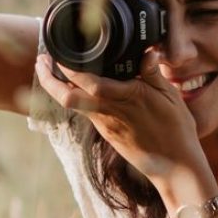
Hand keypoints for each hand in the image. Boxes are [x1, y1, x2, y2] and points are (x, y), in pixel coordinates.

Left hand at [35, 49, 203, 178]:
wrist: (174, 166)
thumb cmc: (176, 130)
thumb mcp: (170, 97)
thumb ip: (153, 73)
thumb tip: (147, 51)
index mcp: (127, 98)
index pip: (89, 83)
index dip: (69, 69)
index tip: (57, 54)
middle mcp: (110, 112)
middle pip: (68, 98)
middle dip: (49, 80)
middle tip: (41, 60)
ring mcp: (105, 124)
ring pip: (73, 105)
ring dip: (58, 87)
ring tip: (53, 68)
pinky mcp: (106, 132)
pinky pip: (85, 111)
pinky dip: (75, 96)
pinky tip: (76, 85)